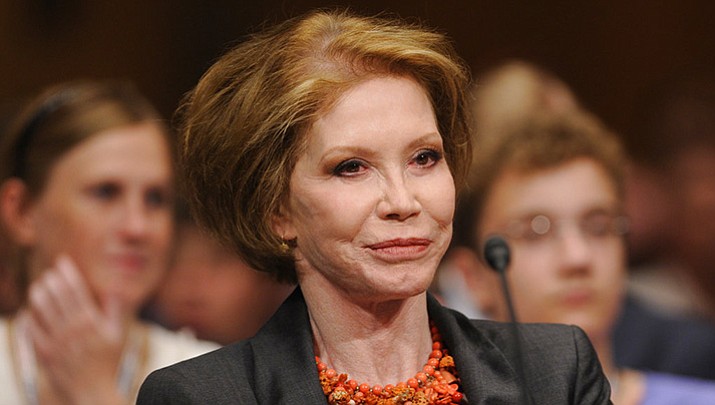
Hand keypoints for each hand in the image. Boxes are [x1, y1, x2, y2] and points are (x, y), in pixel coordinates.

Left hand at [26, 255, 127, 404]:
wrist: (93, 390)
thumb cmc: (107, 361)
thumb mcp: (117, 334)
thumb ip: (115, 310)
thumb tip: (115, 288)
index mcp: (91, 321)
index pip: (76, 290)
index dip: (68, 273)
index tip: (63, 261)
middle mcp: (73, 329)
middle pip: (57, 296)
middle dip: (52, 280)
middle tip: (49, 272)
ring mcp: (57, 341)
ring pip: (42, 310)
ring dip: (38, 294)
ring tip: (38, 286)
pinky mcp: (45, 353)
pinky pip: (32, 330)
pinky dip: (30, 317)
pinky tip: (30, 310)